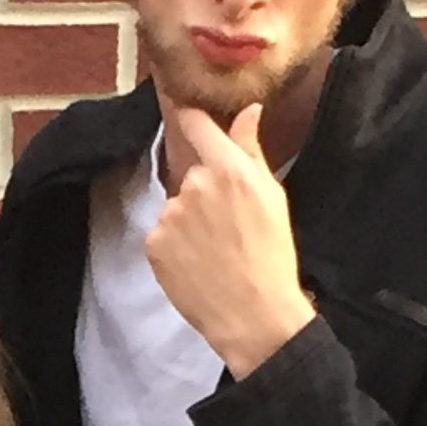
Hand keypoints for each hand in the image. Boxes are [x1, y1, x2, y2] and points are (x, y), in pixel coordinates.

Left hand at [143, 103, 315, 378]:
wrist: (253, 314)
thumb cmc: (272, 256)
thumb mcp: (272, 197)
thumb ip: (252, 150)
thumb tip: (247, 110)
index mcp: (230, 168)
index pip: (197, 125)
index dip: (189, 117)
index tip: (183, 111)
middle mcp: (196, 185)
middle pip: (192, 175)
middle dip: (204, 194)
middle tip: (226, 228)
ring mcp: (171, 214)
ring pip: (177, 208)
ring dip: (189, 223)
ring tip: (213, 252)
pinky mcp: (154, 243)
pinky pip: (162, 234)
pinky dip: (175, 247)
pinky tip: (196, 265)